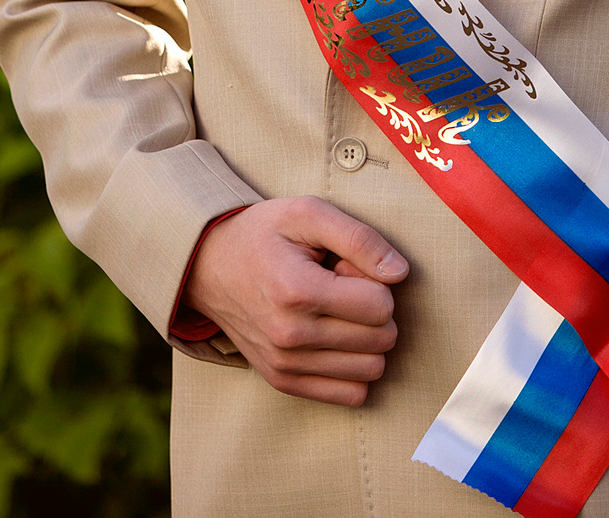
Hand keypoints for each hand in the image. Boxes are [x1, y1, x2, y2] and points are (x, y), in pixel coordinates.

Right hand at [181, 195, 408, 406]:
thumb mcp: (307, 213)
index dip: (374, 281)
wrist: (208, 266)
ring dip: (365, 340)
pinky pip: (351, 395)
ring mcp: (285, 365)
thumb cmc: (262, 234)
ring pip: (372, 370)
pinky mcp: (283, 382)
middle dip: (373, 310)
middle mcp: (291, 336)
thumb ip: (360, 238)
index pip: (381, 306)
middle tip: (340, 288)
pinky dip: (354, 368)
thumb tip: (400, 273)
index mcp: (298, 291)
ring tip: (334, 312)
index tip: (345, 268)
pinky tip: (333, 339)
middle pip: (381, 339)